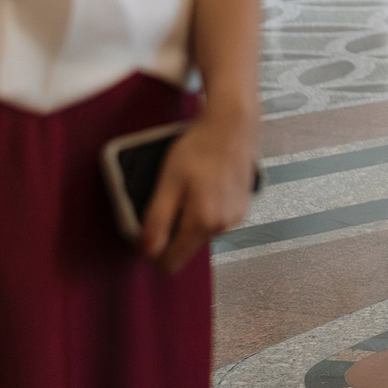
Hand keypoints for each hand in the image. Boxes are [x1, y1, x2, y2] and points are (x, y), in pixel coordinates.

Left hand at [141, 104, 258, 271]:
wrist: (233, 125)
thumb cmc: (200, 148)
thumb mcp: (168, 183)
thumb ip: (157, 221)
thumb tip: (147, 251)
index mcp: (203, 222)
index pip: (171, 261)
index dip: (152, 251)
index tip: (146, 232)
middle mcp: (223, 226)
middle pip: (186, 248)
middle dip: (171, 233)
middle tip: (166, 202)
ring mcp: (235, 217)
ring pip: (199, 235)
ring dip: (188, 221)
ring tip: (187, 190)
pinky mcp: (241, 208)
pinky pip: (214, 222)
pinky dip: (204, 211)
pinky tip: (203, 188)